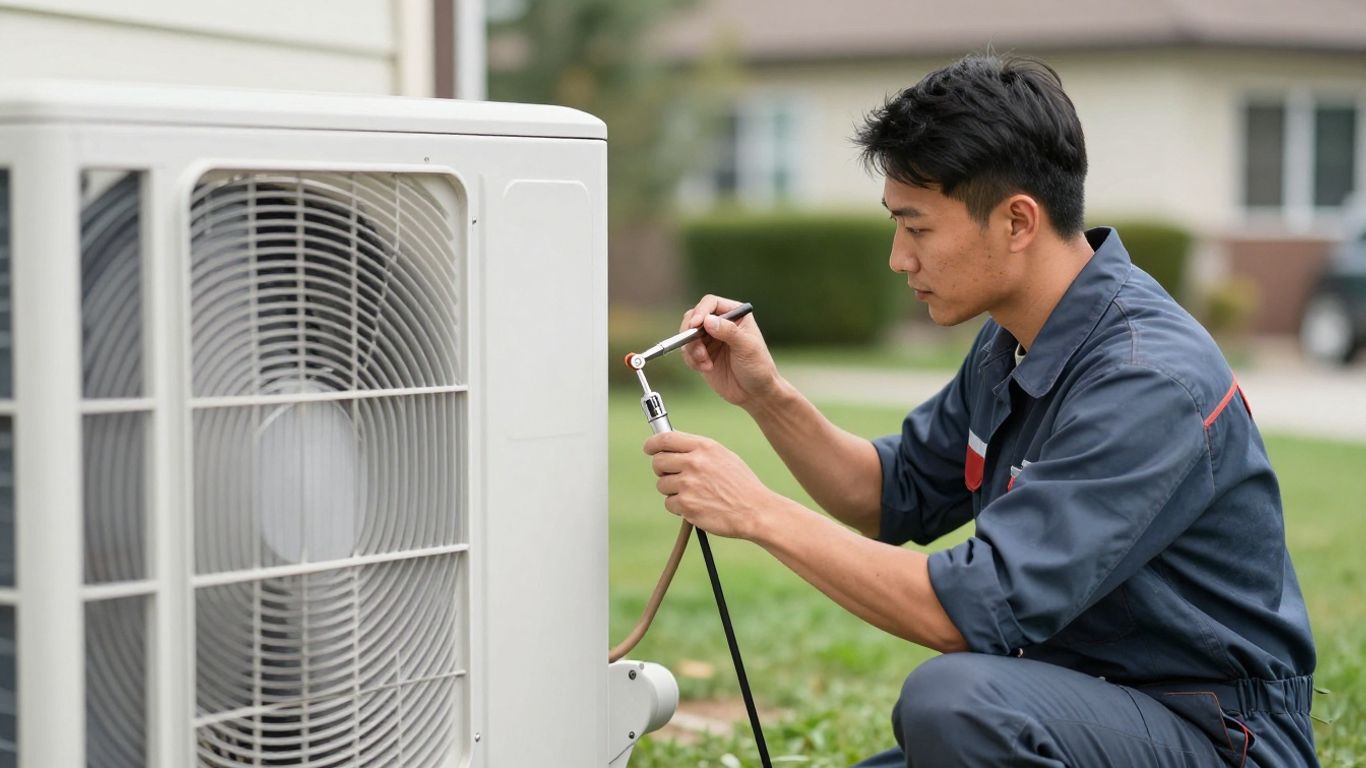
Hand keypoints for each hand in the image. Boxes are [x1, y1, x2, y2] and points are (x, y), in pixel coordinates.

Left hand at [643, 431, 776, 539]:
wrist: (754, 510)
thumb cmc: (740, 484)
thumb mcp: (723, 456)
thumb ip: (698, 450)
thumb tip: (672, 447)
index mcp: (704, 447)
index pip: (665, 439)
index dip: (652, 444)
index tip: (649, 448)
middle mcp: (694, 463)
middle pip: (658, 462)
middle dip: (661, 469)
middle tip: (672, 475)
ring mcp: (688, 484)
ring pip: (662, 484)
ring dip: (672, 490)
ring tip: (694, 493)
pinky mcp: (686, 505)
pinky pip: (669, 503)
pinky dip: (679, 506)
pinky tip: (697, 505)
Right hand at [679, 295, 780, 408]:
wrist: (755, 393)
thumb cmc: (758, 367)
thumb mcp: (747, 348)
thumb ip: (729, 332)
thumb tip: (708, 321)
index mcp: (735, 314)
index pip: (711, 303)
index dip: (700, 311)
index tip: (696, 325)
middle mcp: (720, 323)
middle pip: (694, 316)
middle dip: (691, 333)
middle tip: (697, 349)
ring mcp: (710, 339)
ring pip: (687, 335)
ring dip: (692, 349)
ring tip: (705, 364)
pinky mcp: (702, 354)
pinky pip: (687, 351)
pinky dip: (691, 360)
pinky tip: (706, 368)